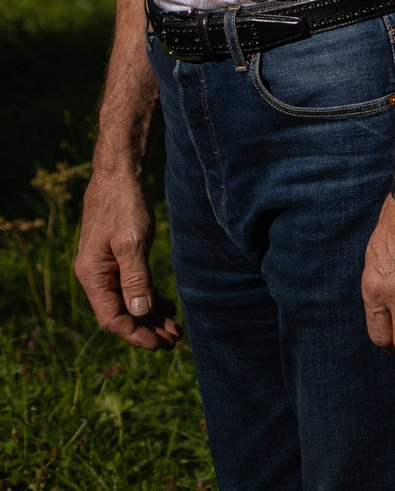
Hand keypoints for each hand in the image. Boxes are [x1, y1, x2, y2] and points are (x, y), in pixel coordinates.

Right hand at [74, 167, 180, 349]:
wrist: (120, 176)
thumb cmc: (124, 206)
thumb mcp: (131, 243)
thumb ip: (135, 278)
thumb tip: (139, 312)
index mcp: (93, 277)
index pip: (112, 318)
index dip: (135, 333)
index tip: (158, 344)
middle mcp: (97, 276)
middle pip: (122, 313)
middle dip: (147, 329)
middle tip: (175, 341)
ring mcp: (108, 267)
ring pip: (130, 300)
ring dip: (152, 316)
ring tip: (175, 329)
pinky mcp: (121, 257)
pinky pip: (135, 286)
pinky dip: (151, 297)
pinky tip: (168, 306)